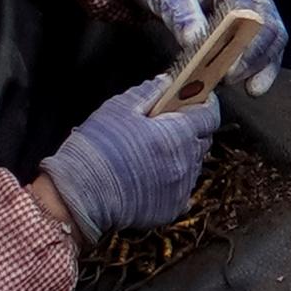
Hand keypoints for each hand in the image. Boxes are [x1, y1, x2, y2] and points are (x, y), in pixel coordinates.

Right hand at [44, 82, 218, 234]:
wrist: (81, 195)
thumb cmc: (97, 149)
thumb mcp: (118, 109)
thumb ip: (147, 92)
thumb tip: (166, 82)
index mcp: (177, 134)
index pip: (210, 115)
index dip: (206, 105)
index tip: (199, 99)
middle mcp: (187, 162)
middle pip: (203, 140)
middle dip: (191, 129)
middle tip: (167, 126)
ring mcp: (181, 188)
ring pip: (193, 165)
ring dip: (182, 155)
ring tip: (152, 153)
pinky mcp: (172, 209)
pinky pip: (182, 190)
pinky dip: (173, 181)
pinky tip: (152, 177)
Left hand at [111, 0, 285, 90]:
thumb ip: (183, 17)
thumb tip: (197, 45)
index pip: (246, 8)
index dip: (239, 38)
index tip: (226, 64)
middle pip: (269, 24)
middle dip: (255, 56)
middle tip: (232, 77)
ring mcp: (254, 3)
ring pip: (274, 37)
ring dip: (263, 64)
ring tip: (248, 87)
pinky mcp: (250, 21)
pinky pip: (265, 44)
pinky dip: (261, 66)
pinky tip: (253, 86)